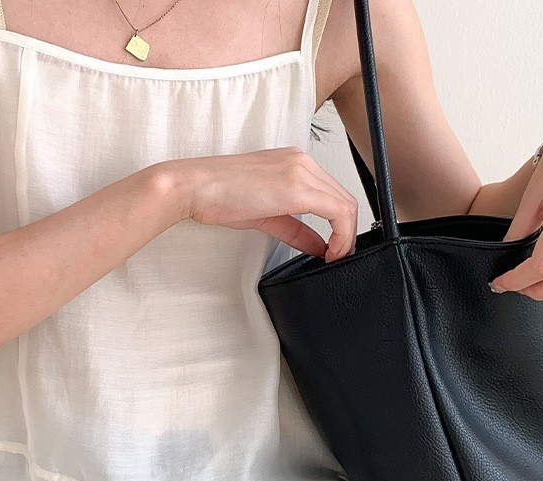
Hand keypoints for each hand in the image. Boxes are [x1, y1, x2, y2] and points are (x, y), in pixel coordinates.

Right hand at [164, 146, 357, 261]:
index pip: (333, 193)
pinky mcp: (296, 186)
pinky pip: (337, 210)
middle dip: (348, 233)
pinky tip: (331, 251)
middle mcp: (301, 162)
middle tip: (339, 256)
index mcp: (294, 163)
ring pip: (346, 205)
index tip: (335, 248)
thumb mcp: (267, 215)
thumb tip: (318, 246)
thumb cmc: (218, 195)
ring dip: (346, 235)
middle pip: (344, 198)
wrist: (194, 187)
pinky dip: (341, 234)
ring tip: (335, 256)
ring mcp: (301, 170)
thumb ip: (296, 230)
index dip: (342, 225)